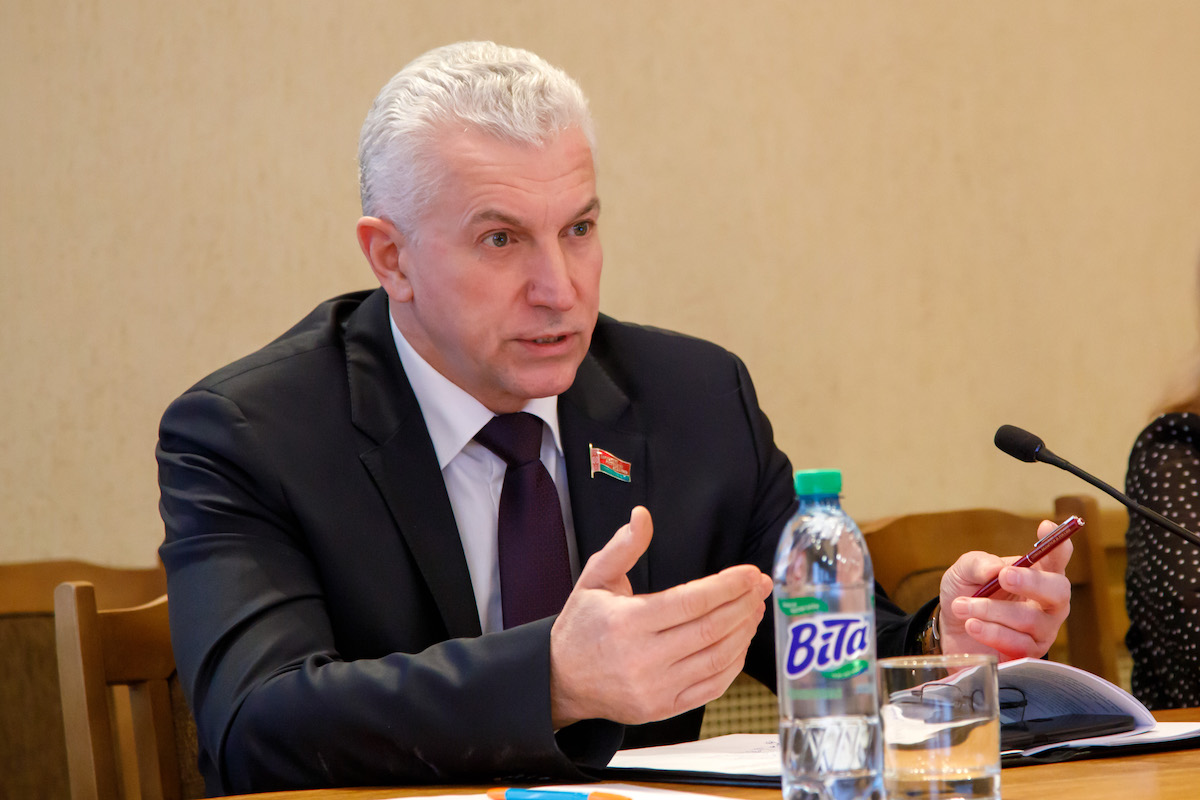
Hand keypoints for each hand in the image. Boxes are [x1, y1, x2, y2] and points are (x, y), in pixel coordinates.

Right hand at [549, 506, 773, 728]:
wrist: (561, 680)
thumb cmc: (581, 626)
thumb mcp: (594, 579)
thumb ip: (623, 547)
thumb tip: (642, 516)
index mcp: (627, 623)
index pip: (690, 602)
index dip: (726, 586)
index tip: (749, 573)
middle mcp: (643, 659)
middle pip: (710, 630)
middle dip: (743, 605)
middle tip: (760, 586)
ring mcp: (655, 688)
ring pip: (716, 659)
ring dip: (743, 632)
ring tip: (754, 609)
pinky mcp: (663, 709)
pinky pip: (711, 687)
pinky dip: (733, 664)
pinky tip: (739, 641)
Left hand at [937, 519, 1071, 659]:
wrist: (950, 629)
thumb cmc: (965, 593)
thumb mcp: (963, 571)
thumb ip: (978, 563)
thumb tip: (995, 568)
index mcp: (1036, 574)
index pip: (1056, 557)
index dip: (1056, 542)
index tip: (1045, 527)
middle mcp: (1048, 602)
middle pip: (1059, 591)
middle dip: (1032, 582)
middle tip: (1004, 576)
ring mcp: (1042, 630)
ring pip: (1029, 620)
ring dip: (991, 611)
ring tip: (962, 606)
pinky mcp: (1029, 654)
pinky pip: (1018, 645)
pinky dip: (991, 632)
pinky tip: (972, 625)